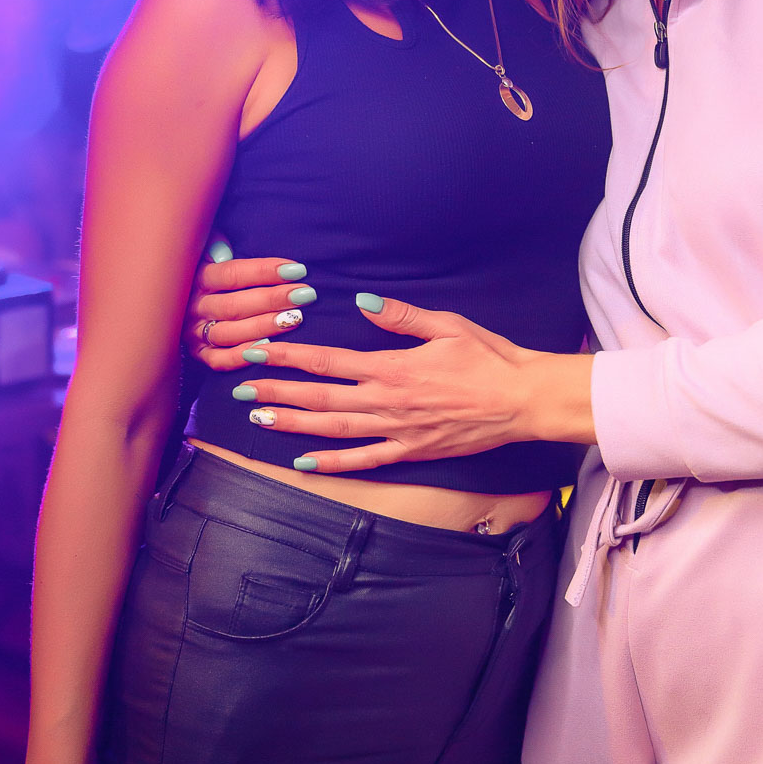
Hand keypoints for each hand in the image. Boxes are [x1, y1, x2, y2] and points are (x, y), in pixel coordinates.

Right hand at [184, 237, 317, 369]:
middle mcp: (194, 307)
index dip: (264, 271)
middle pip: (234, 305)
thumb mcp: (207, 252)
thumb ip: (215, 246)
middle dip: (272, 299)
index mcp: (197, 279)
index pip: (231, 274)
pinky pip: (219, 361)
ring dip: (264, 326)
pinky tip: (268, 347)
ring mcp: (195, 333)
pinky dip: (242, 356)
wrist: (179, 302)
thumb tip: (224, 248)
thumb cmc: (211, 274)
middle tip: (304, 295)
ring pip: (229, 333)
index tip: (297, 270)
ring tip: (295, 318)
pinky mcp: (199, 355)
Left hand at [230, 293, 593, 472]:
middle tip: (240, 389)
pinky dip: (333, 463)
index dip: (289, 357)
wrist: (522, 401)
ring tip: (258, 421)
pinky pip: (364, 461)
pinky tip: (304, 463)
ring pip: (334, 430)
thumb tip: (364, 300)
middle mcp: (388, 403)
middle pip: (320, 399)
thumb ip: (401, 316)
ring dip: (293, 425)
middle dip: (277, 393)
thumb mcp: (447, 325)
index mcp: (393, 368)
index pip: (329, 361)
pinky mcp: (411, 452)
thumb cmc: (488, 359)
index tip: (259, 352)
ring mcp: (397, 432)